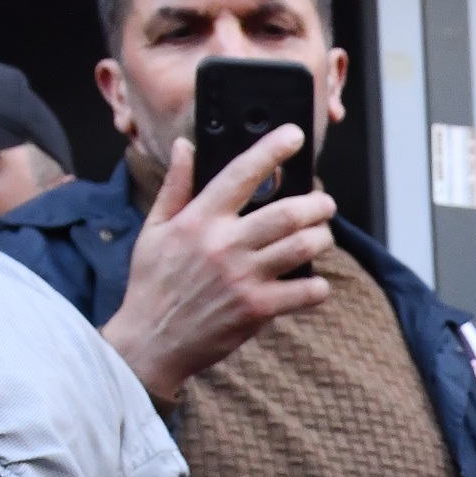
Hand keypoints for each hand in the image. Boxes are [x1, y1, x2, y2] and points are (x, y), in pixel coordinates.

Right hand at [98, 127, 336, 405]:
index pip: (242, 174)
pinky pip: (306, 291)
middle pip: (288, 212)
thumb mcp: (156, 229)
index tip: (295, 135)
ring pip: (303, 246)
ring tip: (321, 236)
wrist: (151, 341)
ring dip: (322, 238)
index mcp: (199, 219)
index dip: (272, 150)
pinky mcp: (257, 309)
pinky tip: (314, 283)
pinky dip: (318, 285)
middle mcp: (224, 244)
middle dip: (317, 203)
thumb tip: (187, 146)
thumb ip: (177, 186)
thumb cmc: (153, 283)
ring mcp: (243, 277)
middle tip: (324, 203)